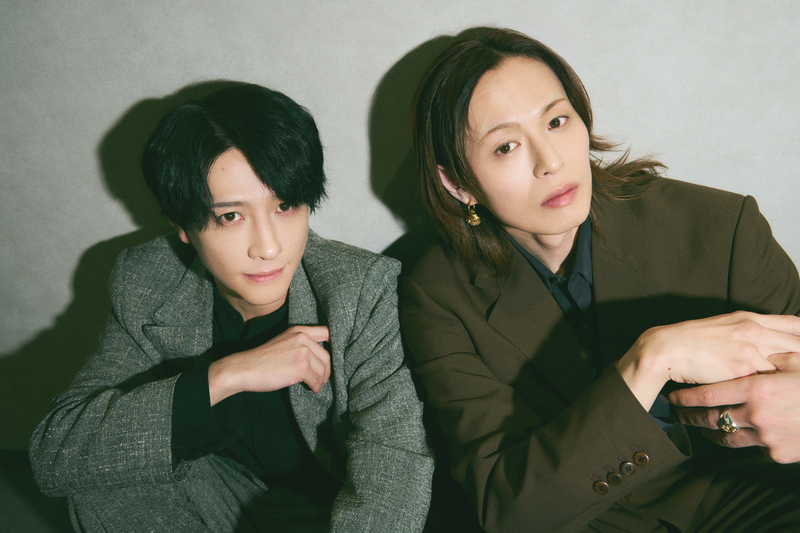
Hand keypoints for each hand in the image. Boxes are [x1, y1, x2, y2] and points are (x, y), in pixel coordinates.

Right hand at [208, 325, 330, 404]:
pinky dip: (315, 387)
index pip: (326, 333)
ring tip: (315, 384)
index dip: (333, 345)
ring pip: (323, 370)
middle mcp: (302, 338)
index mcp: (298, 330)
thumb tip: (320, 358)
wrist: (244, 368)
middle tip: (322, 378)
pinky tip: (311, 389)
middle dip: (326, 370)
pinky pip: (316, 380)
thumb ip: (300, 344)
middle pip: (327, 356)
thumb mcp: (283, 342)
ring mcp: (302, 352)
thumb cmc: (262, 359)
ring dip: (320, 380)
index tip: (331, 357)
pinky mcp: (300, 367)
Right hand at [617, 312, 799, 411]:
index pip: (794, 323)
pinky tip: (784, 397)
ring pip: (789, 363)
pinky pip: (769, 381)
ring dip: (796, 376)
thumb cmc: (691, 341)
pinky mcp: (742, 370)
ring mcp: (750, 349)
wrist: (666, 349)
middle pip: (798, 343)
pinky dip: (778, 389)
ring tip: (798, 389)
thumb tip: (765, 343)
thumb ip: (747, 333)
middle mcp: (754, 330)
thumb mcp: (722, 327)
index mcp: (749, 318)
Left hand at [669, 352, 799, 463]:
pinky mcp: (778, 453)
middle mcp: (757, 415)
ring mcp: (767, 437)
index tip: (673, 398)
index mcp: (757, 389)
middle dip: (691, 417)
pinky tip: (736, 432)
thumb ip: (767, 357)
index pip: (707, 395)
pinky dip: (742, 438)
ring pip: (727, 436)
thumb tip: (747, 350)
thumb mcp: (796, 361)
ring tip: (701, 427)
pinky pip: (752, 446)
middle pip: (710, 419)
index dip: (686, 398)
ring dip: (711, 432)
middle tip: (678, 415)